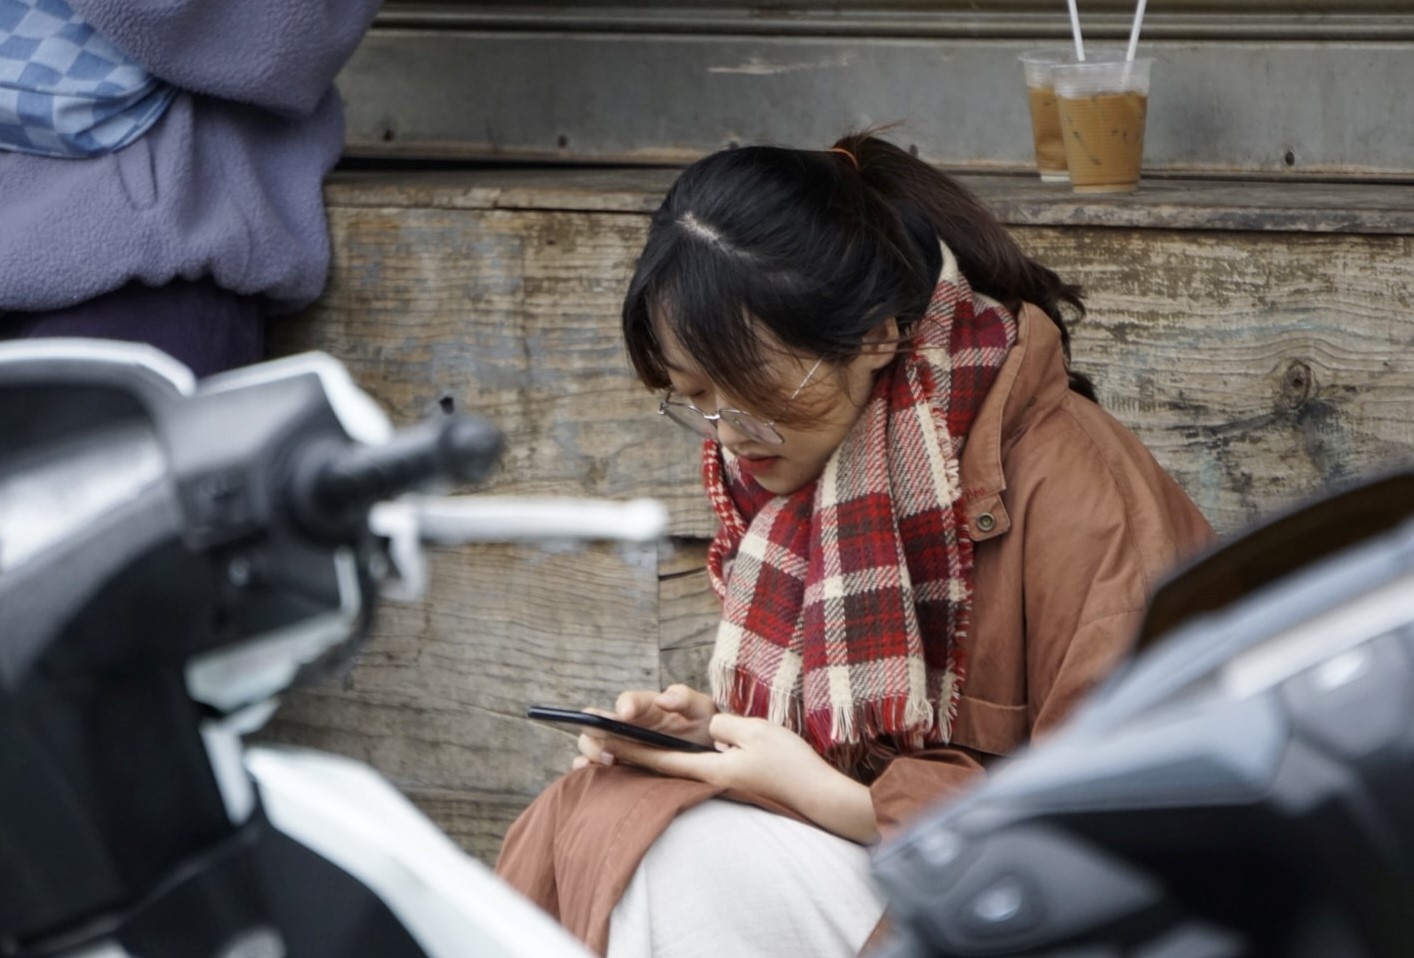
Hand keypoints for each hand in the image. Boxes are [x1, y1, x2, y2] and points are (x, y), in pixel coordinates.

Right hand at [573, 684, 715, 768]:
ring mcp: (620, 746)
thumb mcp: (701, 709)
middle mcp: (626, 725)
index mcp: (645, 707)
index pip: (629, 701)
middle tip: (612, 747)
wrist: (708, 754)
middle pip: (597, 722)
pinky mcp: (619, 766)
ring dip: (592, 751)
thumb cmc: (703, 727)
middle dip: (597, 731)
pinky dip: (586, 770)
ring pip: (591, 744)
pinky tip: (592, 774)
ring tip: (608, 762)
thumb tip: (663, 699)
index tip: (625, 714)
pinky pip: (594, 767)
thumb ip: (685, 698)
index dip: (625, 705)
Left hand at [587, 711, 879, 844]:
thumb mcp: (756, 733)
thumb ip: (723, 725)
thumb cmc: (791, 765)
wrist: (820, 799)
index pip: (660, 758)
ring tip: (615, 753)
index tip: (599, 741)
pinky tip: (661, 764)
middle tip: (594, 748)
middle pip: (660, 768)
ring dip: (644, 762)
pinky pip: (693, 776)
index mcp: (711, 770)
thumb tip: (705, 729)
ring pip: (675, 773)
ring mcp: (720, 787)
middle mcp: (710, 782)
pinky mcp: (730, 788)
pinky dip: (670, 768)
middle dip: (627, 756)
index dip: (628, 748)